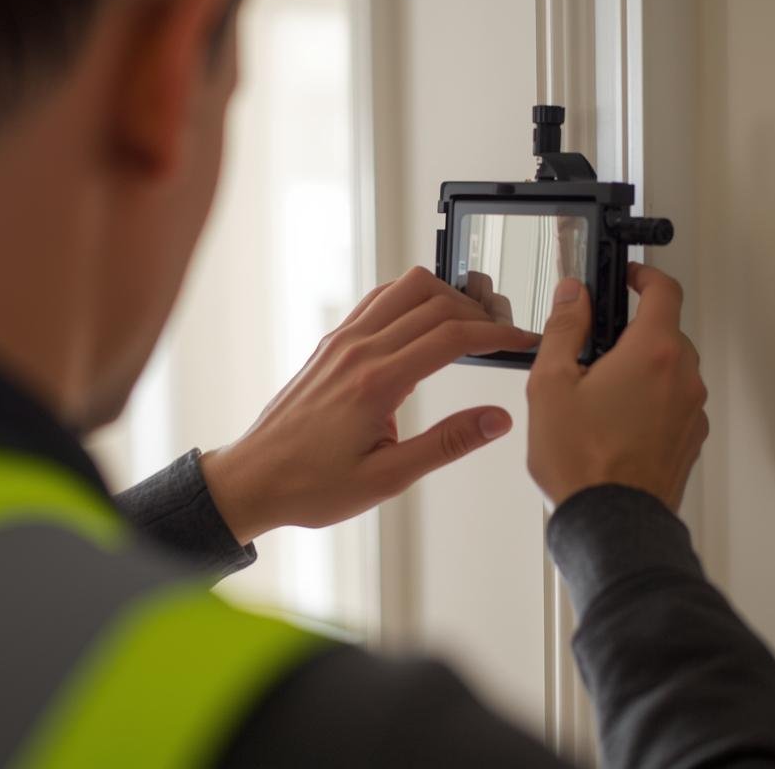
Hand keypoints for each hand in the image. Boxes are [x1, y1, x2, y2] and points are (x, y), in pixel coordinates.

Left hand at [200, 266, 537, 543]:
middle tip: (503, 332)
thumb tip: (497, 419)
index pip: (452, 337)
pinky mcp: (331, 344)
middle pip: (434, 303)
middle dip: (478, 312)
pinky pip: (378, 301)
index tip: (521, 340)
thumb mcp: (388, 478)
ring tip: (469, 323)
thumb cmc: (311, 486)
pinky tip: (425, 325)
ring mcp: (341, 341)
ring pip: (404, 288)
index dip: (496, 333)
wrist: (254, 479)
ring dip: (444, 297)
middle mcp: (357, 350)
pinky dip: (411, 300)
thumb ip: (447, 444)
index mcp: (376, 382)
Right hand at [525, 262, 707, 510]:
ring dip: (642, 369)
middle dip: (633, 331)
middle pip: (666, 332)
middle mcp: (682, 376)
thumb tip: (573, 295)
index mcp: (653, 352)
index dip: (644, 276)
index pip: (664, 290)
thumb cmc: (582, 461)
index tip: (628, 277)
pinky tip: (615, 423)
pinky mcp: (690, 439)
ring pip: (670, 370)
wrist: (611, 523)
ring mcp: (692, 410)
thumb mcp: (552, 383)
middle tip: (596, 345)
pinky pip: (674, 403)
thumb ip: (565, 328)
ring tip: (600, 394)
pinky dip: (651, 401)